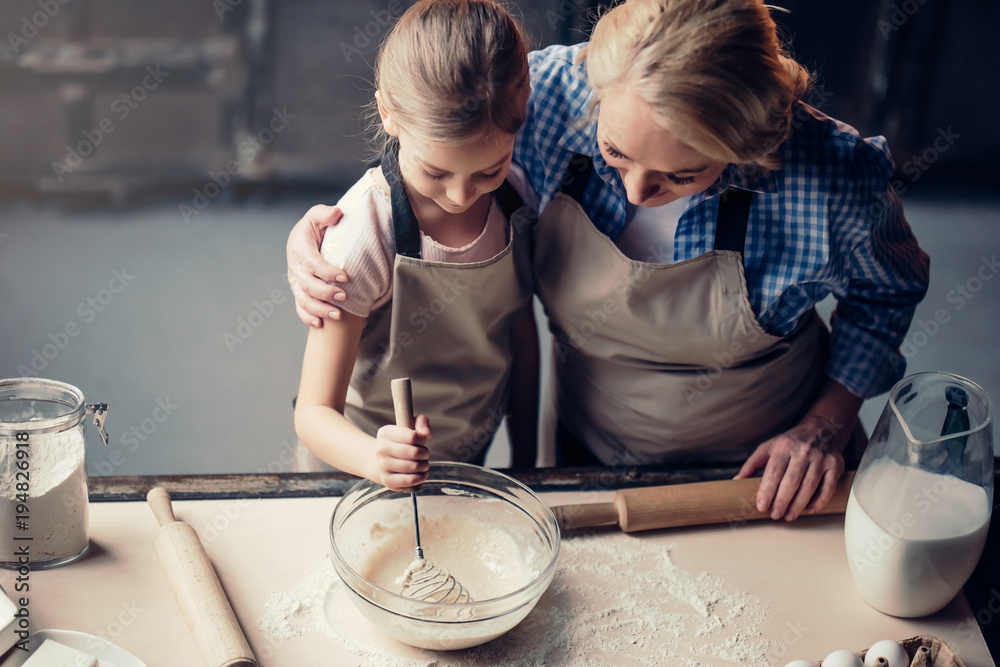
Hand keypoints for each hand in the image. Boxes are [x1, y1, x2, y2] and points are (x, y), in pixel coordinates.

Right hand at [287, 205, 347, 326]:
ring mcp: (296, 282)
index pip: (312, 263)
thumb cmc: (315, 227)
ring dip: (319, 309)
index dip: (327, 272)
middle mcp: (295, 267)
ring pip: (303, 300)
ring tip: (337, 315)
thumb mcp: (317, 216)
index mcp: (299, 248)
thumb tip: (337, 213)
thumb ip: (325, 214)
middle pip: (307, 285)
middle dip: (326, 293)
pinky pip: (299, 307)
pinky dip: (307, 317)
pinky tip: (319, 324)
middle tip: (344, 297)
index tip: (345, 276)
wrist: (306, 239)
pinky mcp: (299, 291)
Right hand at [373, 415, 431, 490]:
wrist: (383, 460)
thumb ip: (421, 422)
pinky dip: (420, 478)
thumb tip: (426, 433)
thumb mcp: (410, 426)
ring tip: (422, 464)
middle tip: (423, 454)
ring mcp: (382, 465)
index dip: (422, 439)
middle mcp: (381, 449)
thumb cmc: (401, 442)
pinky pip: (410, 481)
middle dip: (425, 453)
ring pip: (414, 467)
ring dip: (424, 466)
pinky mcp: (387, 480)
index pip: (413, 436)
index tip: (421, 441)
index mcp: (386, 432)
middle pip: (415, 452)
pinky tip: (421, 474)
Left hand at [735, 414, 848, 520]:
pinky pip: (828, 488)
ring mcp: (821, 458)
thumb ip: (753, 464)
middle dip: (782, 501)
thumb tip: (737, 481)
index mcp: (784, 446)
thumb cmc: (790, 442)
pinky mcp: (836, 466)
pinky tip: (809, 510)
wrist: (822, 429)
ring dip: (798, 505)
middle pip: (792, 481)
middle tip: (775, 515)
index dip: (767, 490)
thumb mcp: (769, 447)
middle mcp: (803, 451)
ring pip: (809, 486)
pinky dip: (819, 501)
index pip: (774, 471)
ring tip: (789, 516)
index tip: (761, 506)